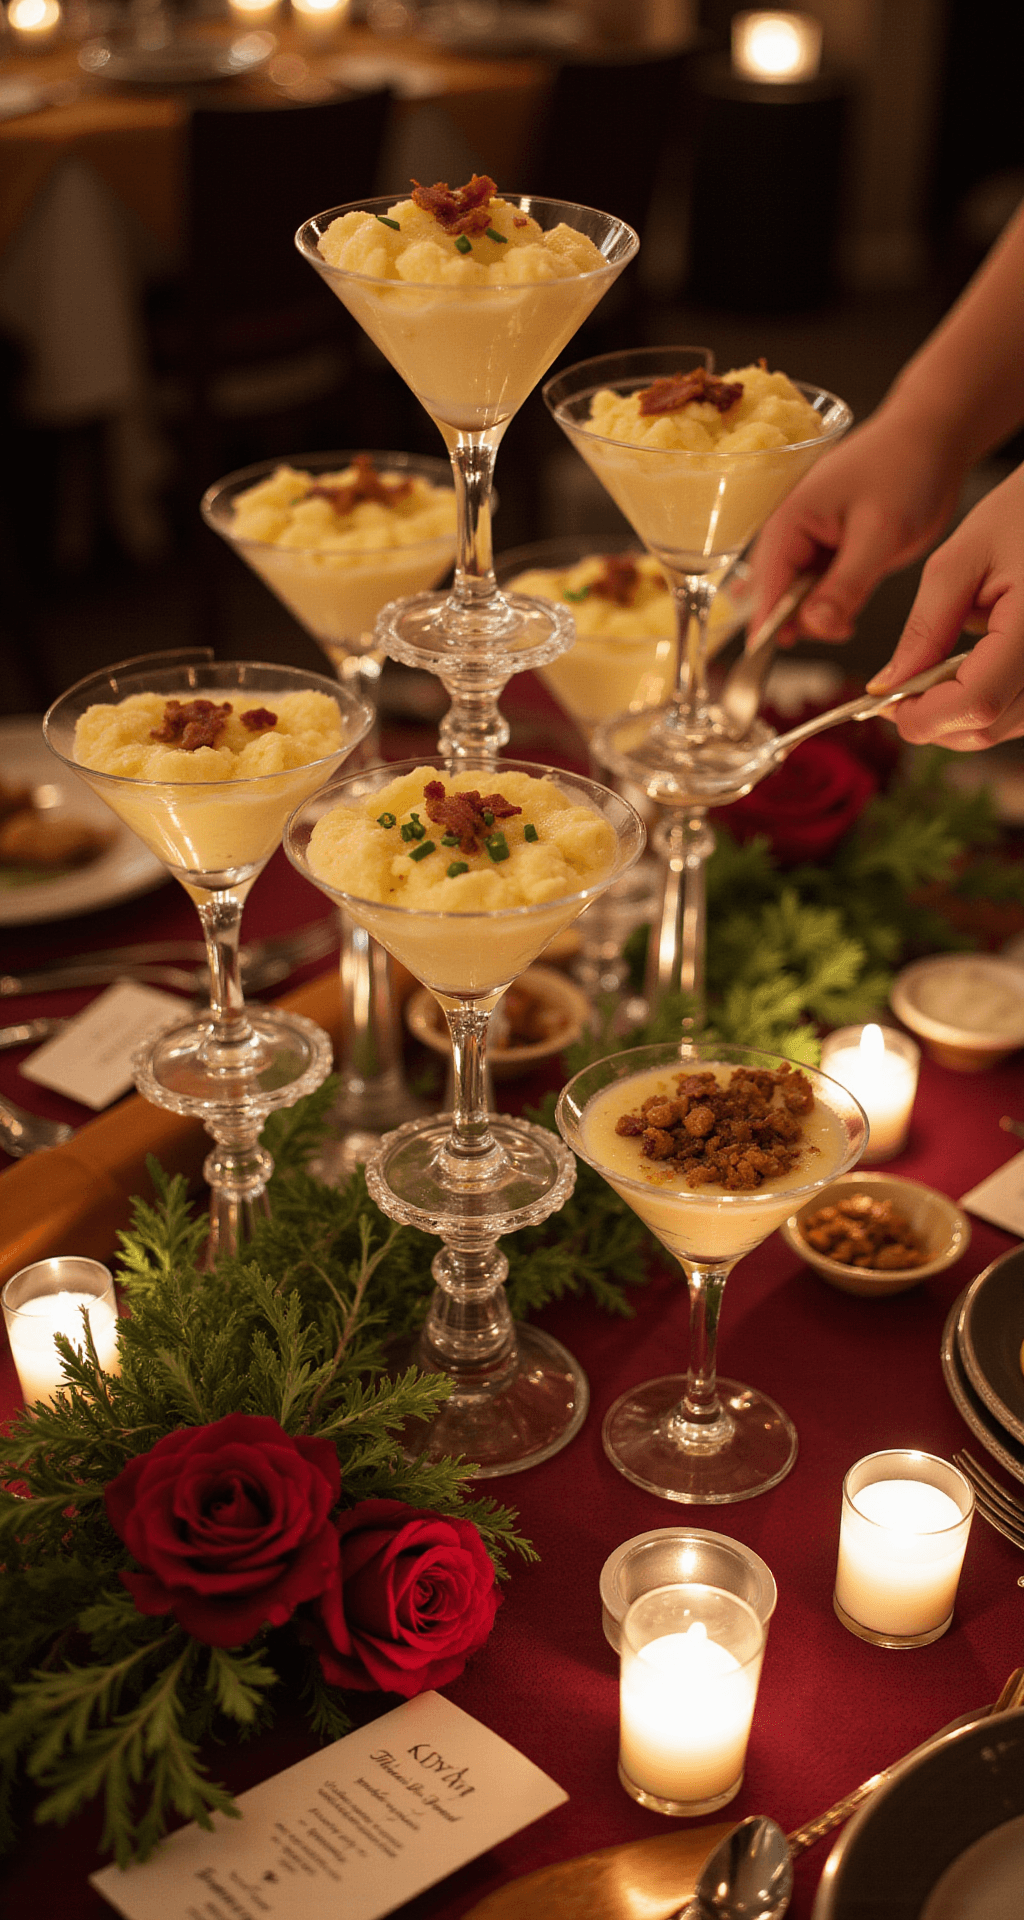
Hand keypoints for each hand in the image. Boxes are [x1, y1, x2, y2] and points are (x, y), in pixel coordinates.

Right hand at [749, 407, 963, 642]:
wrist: (933, 437)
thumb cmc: (906, 468)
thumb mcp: (880, 533)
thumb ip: (845, 584)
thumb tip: (813, 626)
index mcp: (789, 522)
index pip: (765, 585)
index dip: (764, 624)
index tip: (762, 661)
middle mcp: (791, 534)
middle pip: (777, 596)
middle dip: (801, 621)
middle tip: (843, 626)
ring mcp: (809, 544)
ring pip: (799, 599)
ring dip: (819, 616)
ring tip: (850, 612)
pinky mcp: (830, 552)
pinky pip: (819, 591)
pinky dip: (832, 607)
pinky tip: (849, 611)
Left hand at [867, 461, 1023, 746]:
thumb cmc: (1022, 512)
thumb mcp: (960, 559)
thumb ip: (924, 628)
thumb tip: (888, 685)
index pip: (975, 704)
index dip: (923, 715)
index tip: (884, 702)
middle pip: (986, 727)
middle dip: (932, 720)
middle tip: (896, 691)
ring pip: (1001, 728)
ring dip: (956, 716)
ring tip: (931, 673)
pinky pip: (1017, 712)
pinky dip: (981, 705)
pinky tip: (964, 671)